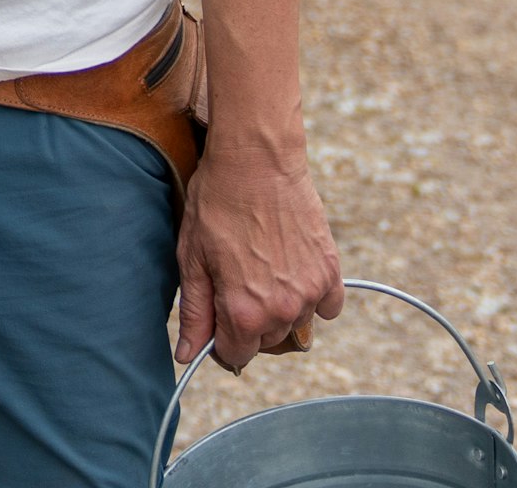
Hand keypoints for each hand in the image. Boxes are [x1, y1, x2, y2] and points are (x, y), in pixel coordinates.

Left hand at [176, 140, 340, 372]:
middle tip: (235, 284)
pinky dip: (312, 299)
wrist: (256, 160)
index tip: (216, 319)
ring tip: (262, 272)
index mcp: (244, 313)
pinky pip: (327, 308)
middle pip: (266, 343)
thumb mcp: (192, 259)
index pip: (235, 356)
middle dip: (248, 325)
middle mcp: (283, 310)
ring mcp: (311, 291)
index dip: (220, 341)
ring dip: (280, 312)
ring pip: (295, 326)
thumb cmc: (217, 204)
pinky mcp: (330, 271)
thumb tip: (186, 356)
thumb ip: (195, 314)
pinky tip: (291, 272)